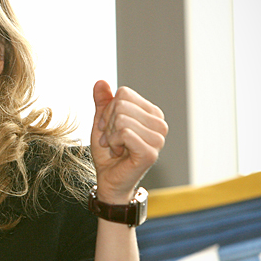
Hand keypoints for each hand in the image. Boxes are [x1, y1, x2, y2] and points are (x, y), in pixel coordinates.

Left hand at [90, 81, 167, 202]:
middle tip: (112, 140)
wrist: (108, 179)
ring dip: (110, 135)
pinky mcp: (150, 153)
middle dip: (108, 123)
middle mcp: (160, 124)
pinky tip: (119, 154)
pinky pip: (123, 133)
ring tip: (116, 147)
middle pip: (122, 104)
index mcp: (152, 113)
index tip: (109, 128)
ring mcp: (158, 139)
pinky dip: (113, 143)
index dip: (109, 110)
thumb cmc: (108, 151)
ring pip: (122, 118)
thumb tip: (100, 81)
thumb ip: (103, 102)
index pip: (124, 94)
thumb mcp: (102, 122)